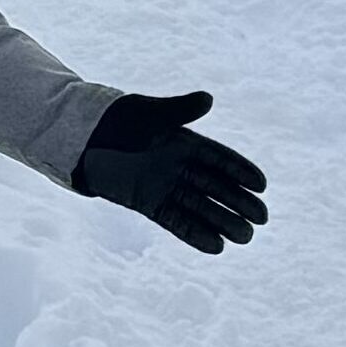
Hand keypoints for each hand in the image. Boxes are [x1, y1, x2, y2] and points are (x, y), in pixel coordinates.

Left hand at [74, 91, 267, 252]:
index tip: (262, 186)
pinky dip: (194, 233)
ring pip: (199, 207)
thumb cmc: (118, 118)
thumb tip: (207, 100)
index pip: (220, 159)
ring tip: (245, 238)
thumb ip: (178, 110)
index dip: (241, 171)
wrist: (83, 137)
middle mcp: (179, 167)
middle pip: (216, 187)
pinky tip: (215, 246)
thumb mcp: (148, 113)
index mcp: (185, 143)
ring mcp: (164, 186)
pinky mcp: (148, 203)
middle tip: (262, 219)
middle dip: (239, 203)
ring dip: (222, 222)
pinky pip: (175, 220)